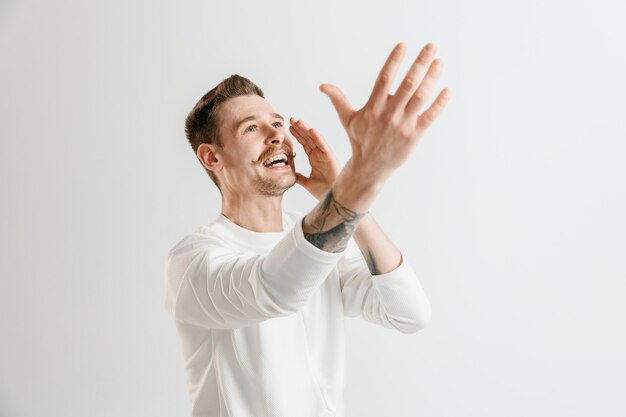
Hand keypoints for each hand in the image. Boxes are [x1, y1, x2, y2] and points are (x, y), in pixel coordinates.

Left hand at [289, 117, 340, 199]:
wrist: (333, 198)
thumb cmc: (324, 191)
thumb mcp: (307, 183)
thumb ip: (299, 177)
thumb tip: (291, 174)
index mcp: (314, 159)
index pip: (305, 144)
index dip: (297, 135)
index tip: (289, 128)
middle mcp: (320, 155)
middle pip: (308, 138)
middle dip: (300, 129)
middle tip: (291, 119)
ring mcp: (325, 155)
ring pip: (314, 139)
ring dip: (306, 129)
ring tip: (298, 121)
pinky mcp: (330, 157)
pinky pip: (323, 145)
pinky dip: (317, 137)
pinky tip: (310, 130)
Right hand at [319, 42, 450, 182]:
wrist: (369, 169)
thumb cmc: (359, 141)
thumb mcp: (347, 120)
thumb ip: (338, 100)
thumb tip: (323, 86)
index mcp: (373, 107)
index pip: (384, 79)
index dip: (393, 61)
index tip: (403, 45)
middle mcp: (388, 114)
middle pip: (407, 84)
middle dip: (420, 63)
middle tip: (432, 46)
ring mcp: (402, 125)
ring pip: (420, 97)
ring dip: (432, 79)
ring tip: (440, 62)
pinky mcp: (414, 136)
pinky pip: (429, 117)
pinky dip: (439, 104)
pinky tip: (447, 90)